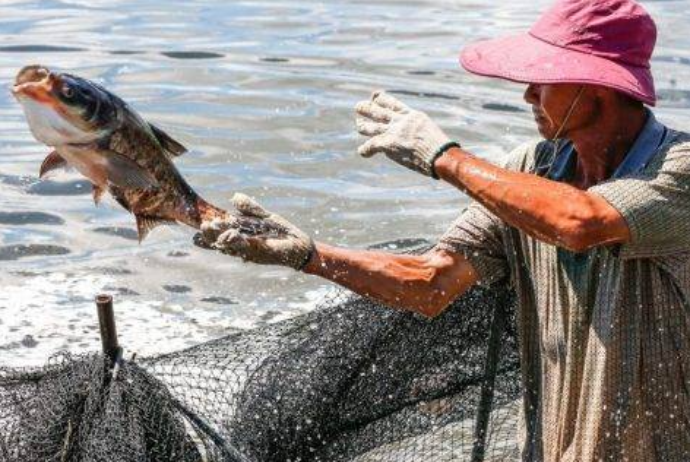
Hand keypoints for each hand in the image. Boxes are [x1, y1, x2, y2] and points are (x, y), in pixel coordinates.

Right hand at [194, 193, 314, 270]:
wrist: (300, 246)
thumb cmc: (282, 233)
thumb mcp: (264, 217)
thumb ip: (250, 207)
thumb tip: (234, 196)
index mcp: (242, 236)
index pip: (220, 235)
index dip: (208, 234)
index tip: (197, 229)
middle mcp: (243, 245)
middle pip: (222, 242)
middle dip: (211, 235)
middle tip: (202, 227)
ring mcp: (251, 250)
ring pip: (231, 246)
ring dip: (222, 238)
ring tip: (214, 228)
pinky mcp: (261, 252)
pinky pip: (247, 247)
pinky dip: (238, 241)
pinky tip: (232, 234)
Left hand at [355, 90, 454, 177]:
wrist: (439, 154)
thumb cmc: (439, 147)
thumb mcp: (429, 131)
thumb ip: (418, 131)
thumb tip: (414, 139)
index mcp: (412, 116)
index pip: (393, 103)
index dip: (381, 99)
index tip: (374, 96)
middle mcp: (400, 121)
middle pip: (379, 111)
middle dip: (367, 108)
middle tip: (358, 106)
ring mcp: (393, 132)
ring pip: (372, 127)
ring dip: (362, 125)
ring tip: (358, 124)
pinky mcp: (388, 144)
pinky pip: (371, 145)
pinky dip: (366, 149)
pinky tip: (363, 152)